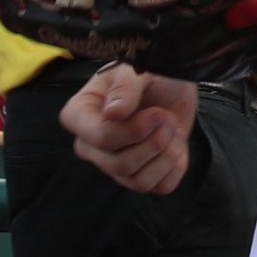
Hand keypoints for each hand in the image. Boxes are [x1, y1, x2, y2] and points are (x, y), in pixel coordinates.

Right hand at [62, 63, 199, 194]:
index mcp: (80, 115)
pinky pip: (160, 187)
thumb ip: (126, 87)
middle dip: (155, 141)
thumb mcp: (137, 69)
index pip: (100, 139)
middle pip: (119, 165)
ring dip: (166, 154)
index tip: (156, 112)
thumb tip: (113, 113)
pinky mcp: (141, 175)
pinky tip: (176, 144)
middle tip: (167, 117)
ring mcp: (114, 164)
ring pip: (139, 182)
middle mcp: (91, 145)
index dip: (134, 131)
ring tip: (173, 129)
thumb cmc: (147, 72)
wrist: (172, 84)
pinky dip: (176, 165)